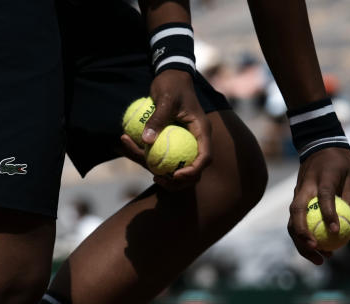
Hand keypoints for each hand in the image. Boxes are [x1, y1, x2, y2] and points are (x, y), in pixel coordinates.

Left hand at [119, 70, 212, 189]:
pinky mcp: (176, 142)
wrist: (170, 76)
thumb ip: (157, 118)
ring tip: (153, 177)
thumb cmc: (171, 85)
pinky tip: (144, 162)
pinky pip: (168, 157)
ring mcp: (186, 142)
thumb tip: (146, 140)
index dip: (193, 171)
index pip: (205, 157)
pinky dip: (157, 162)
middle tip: (159, 180)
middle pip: (195, 170)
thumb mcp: (165, 99)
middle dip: (179, 181)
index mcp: (201, 131)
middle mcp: (196, 140)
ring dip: (168, 176)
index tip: (175, 175)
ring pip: (181, 167)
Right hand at [288, 147, 349, 264]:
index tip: (335, 232)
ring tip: (320, 259)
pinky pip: (295, 223)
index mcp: (321, 178)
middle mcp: (304, 188)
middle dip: (304, 236)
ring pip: (292, 223)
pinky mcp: (296, 202)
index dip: (328, 215)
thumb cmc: (340, 161)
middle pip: (297, 215)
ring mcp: (296, 195)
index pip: (323, 198)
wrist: (319, 146)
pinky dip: (303, 239)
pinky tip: (317, 250)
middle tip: (320, 252)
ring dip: (302, 243)